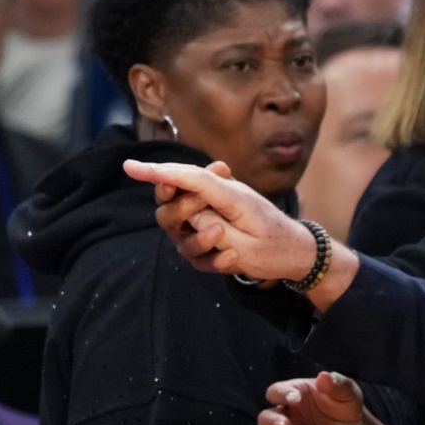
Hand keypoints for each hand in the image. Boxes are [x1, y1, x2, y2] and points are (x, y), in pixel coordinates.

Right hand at [122, 158, 316, 280]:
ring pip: (177, 231)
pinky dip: (211, 257)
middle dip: (180, 211)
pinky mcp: (208, 239)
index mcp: (223, 193)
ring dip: (197, 240)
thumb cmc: (274, 244)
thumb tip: (187, 211)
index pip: (182, 178)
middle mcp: (211, 205)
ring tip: (226, 243)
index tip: (128, 166)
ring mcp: (208, 222)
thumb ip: (213, 219)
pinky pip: (194, 251)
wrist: (295, 257)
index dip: (154, 172)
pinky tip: (233, 257)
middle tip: (211, 223)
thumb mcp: (247, 234)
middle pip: (169, 205)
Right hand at [260, 372, 367, 424]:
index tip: (295, 398)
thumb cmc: (345, 403)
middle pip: (266, 418)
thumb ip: (337, 383)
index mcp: (294, 394)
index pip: (276, 392)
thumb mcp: (347, 391)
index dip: (281, 394)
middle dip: (272, 422)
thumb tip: (324, 376)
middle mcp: (288, 415)